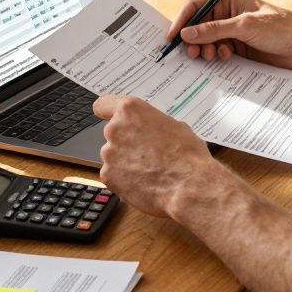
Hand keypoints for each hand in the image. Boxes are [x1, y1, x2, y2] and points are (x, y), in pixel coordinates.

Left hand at [92, 95, 228, 217]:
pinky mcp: (108, 176)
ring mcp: (109, 154)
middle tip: (148, 153)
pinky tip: (144, 183)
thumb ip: (152, 124)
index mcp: (130, 111)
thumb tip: (149, 130)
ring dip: (126, 162)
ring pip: (114, 157)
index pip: (103, 105)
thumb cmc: (187, 155)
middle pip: (114, 135)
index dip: (107, 113)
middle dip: (127, 143)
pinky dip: (125, 180)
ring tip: (150, 171)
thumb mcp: (175, 126)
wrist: (188, 186)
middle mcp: (115, 129)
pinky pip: (114, 176)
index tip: (111, 119)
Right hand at [166, 0, 291, 69]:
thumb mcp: (245, 26)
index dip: (181, 19)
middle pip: (198, 26)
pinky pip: (218, 53)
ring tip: (209, 56)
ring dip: (204, 50)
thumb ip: (214, 30)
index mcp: (228, 1)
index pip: (196, 6)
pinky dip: (216, 57)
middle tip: (191, 53)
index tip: (171, 36)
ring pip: (206, 42)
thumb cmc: (280, 27)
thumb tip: (186, 34)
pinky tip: (225, 59)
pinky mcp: (239, 49)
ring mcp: (233, 33)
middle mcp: (228, 16)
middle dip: (192, 39)